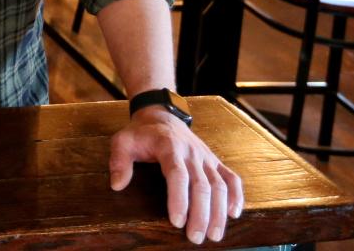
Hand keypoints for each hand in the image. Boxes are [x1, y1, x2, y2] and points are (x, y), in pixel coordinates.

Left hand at [109, 109, 242, 244]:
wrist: (162, 116)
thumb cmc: (141, 133)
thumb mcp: (123, 141)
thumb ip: (119, 161)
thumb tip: (117, 185)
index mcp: (169, 146)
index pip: (177, 174)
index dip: (179, 198)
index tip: (176, 221)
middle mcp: (192, 153)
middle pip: (202, 185)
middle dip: (200, 213)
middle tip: (195, 238)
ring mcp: (206, 157)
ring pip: (219, 185)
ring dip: (219, 211)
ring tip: (214, 235)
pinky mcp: (215, 161)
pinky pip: (231, 178)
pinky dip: (236, 195)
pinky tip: (234, 214)